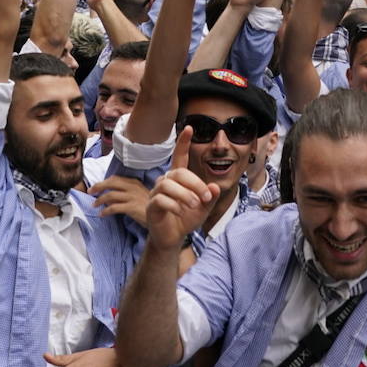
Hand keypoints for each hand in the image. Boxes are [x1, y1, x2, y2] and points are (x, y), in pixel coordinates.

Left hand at [91, 175, 151, 225]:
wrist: (163, 218)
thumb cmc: (151, 208)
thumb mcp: (140, 196)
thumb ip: (126, 193)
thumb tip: (109, 196)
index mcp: (135, 183)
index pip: (115, 178)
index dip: (104, 182)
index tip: (96, 187)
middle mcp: (133, 187)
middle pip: (111, 183)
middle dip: (98, 186)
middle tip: (90, 192)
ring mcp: (133, 197)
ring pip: (110, 195)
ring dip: (99, 200)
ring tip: (94, 205)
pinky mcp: (132, 207)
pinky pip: (114, 207)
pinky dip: (105, 211)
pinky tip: (102, 214)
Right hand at [145, 128, 219, 250]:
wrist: (173, 239)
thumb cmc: (186, 220)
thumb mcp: (204, 209)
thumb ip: (210, 197)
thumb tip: (214, 186)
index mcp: (178, 180)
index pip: (180, 157)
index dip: (183, 143)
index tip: (189, 127)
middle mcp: (165, 182)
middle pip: (178, 173)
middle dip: (195, 184)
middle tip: (205, 198)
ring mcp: (156, 193)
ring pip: (168, 184)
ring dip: (185, 195)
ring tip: (193, 205)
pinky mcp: (151, 206)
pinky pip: (160, 199)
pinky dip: (174, 205)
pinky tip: (181, 212)